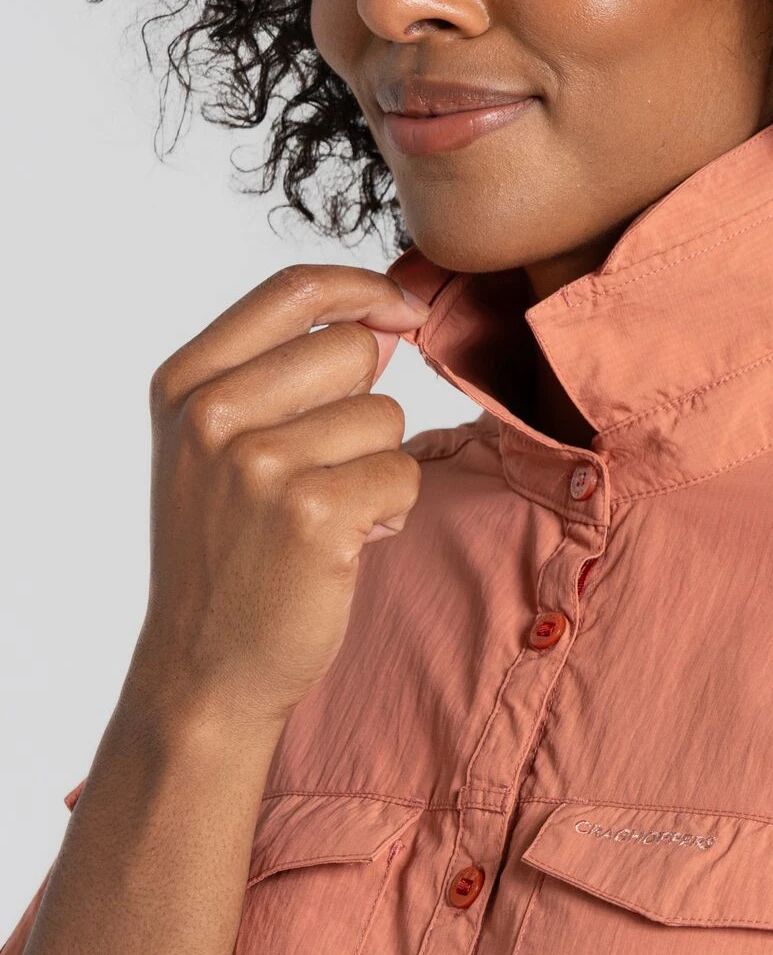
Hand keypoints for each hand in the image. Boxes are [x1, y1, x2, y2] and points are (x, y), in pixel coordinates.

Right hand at [126, 263, 431, 732]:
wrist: (205, 666)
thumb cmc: (229, 546)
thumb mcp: (223, 444)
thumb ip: (287, 373)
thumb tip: (384, 323)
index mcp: (186, 382)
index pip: (295, 288)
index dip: (366, 288)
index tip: (405, 309)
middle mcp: (212, 415)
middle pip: (352, 348)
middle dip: (364, 405)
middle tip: (325, 467)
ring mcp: (259, 465)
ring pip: (385, 416)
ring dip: (377, 466)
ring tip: (325, 513)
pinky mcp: (312, 514)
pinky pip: (402, 473)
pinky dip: (392, 509)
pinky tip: (345, 543)